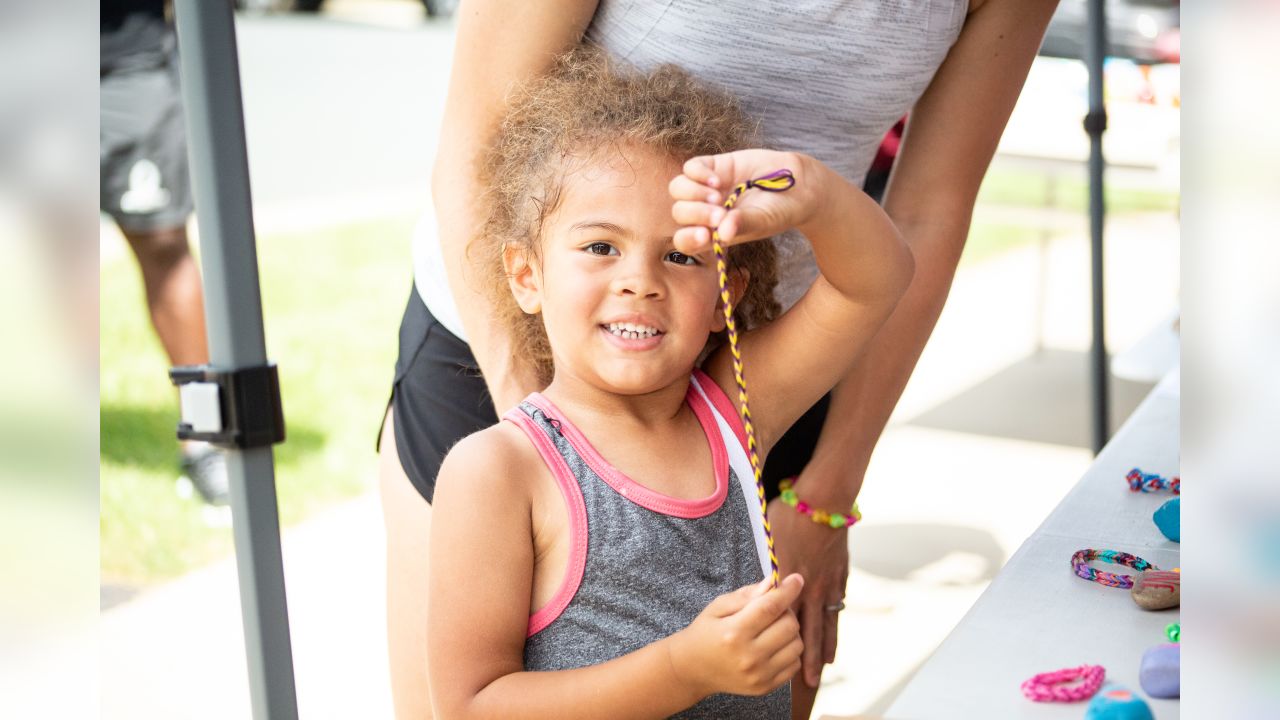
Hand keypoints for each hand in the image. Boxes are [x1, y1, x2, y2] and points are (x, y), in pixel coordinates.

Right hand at [667, 573, 804, 697]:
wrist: (693, 670)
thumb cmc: (705, 632)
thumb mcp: (718, 607)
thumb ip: (746, 595)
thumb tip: (774, 582)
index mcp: (733, 633)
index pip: (770, 607)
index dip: (787, 591)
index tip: (797, 579)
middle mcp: (748, 657)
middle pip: (789, 625)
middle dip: (786, 611)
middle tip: (773, 608)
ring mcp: (759, 675)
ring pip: (797, 645)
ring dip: (790, 631)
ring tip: (773, 628)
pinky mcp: (765, 687)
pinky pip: (794, 664)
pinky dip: (789, 651)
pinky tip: (773, 645)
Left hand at [668, 150, 816, 253]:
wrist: (798, 185)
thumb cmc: (779, 211)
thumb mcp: (762, 222)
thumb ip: (742, 224)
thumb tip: (723, 232)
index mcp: (712, 232)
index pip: (685, 240)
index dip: (688, 238)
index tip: (705, 235)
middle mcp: (705, 210)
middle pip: (680, 212)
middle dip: (697, 214)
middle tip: (721, 213)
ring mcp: (706, 187)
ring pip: (678, 188)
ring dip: (693, 194)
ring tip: (719, 196)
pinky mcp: (713, 165)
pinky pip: (690, 168)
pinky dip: (699, 174)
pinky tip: (719, 179)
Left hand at [768, 485, 851, 688]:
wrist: (826, 500)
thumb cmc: (792, 515)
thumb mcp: (772, 540)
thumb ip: (769, 566)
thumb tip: (763, 586)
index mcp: (790, 580)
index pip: (786, 621)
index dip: (783, 644)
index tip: (778, 660)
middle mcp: (812, 587)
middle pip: (810, 630)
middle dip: (808, 657)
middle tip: (808, 680)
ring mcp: (829, 581)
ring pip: (828, 621)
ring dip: (826, 644)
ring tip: (825, 664)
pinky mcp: (841, 573)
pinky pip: (838, 603)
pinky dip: (836, 620)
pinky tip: (834, 630)